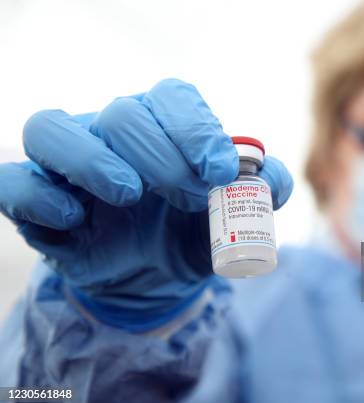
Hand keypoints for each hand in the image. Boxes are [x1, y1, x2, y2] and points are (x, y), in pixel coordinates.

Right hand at [0, 79, 292, 330]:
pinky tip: (74, 220)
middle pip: (124, 113)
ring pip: (51, 128)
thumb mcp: (234, 217)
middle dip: (163, 156)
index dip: (197, 128)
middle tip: (190, 197)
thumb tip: (272, 181)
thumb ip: (263, 193)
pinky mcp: (37, 199)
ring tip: (129, 194)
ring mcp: (67, 163)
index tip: (221, 171)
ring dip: (94, 159)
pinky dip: (39, 197)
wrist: (153, 276)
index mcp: (163, 124)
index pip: (173, 97)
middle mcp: (112, 132)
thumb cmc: (191, 232)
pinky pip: (14, 181)